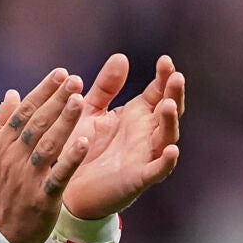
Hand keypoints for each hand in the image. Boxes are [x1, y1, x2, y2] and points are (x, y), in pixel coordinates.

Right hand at [0, 68, 90, 242]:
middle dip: (56, 99)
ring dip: (63, 121)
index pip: (24, 112)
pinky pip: (57, 175)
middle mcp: (13, 158)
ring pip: (47, 144)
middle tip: (75, 79)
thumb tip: (11, 95)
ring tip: (79, 99)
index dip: (43, 91)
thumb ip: (0, 126)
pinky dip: (70, 159)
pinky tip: (83, 142)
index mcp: (3, 146)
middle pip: (36, 122)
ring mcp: (27, 178)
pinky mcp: (41, 198)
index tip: (60, 74)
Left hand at [60, 53, 183, 219]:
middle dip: (174, 94)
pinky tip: (172, 150)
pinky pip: (158, 170)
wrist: (67, 186)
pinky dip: (166, 162)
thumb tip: (121, 57)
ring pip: (167, 137)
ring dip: (170, 122)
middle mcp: (146, 134)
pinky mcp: (138, 179)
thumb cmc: (82, 146)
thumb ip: (106, 87)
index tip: (165, 60)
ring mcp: (145, 156)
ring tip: (169, 105)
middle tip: (176, 77)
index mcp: (137, 115)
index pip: (158, 92)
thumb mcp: (91, 111)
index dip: (164, 77)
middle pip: (169, 111)